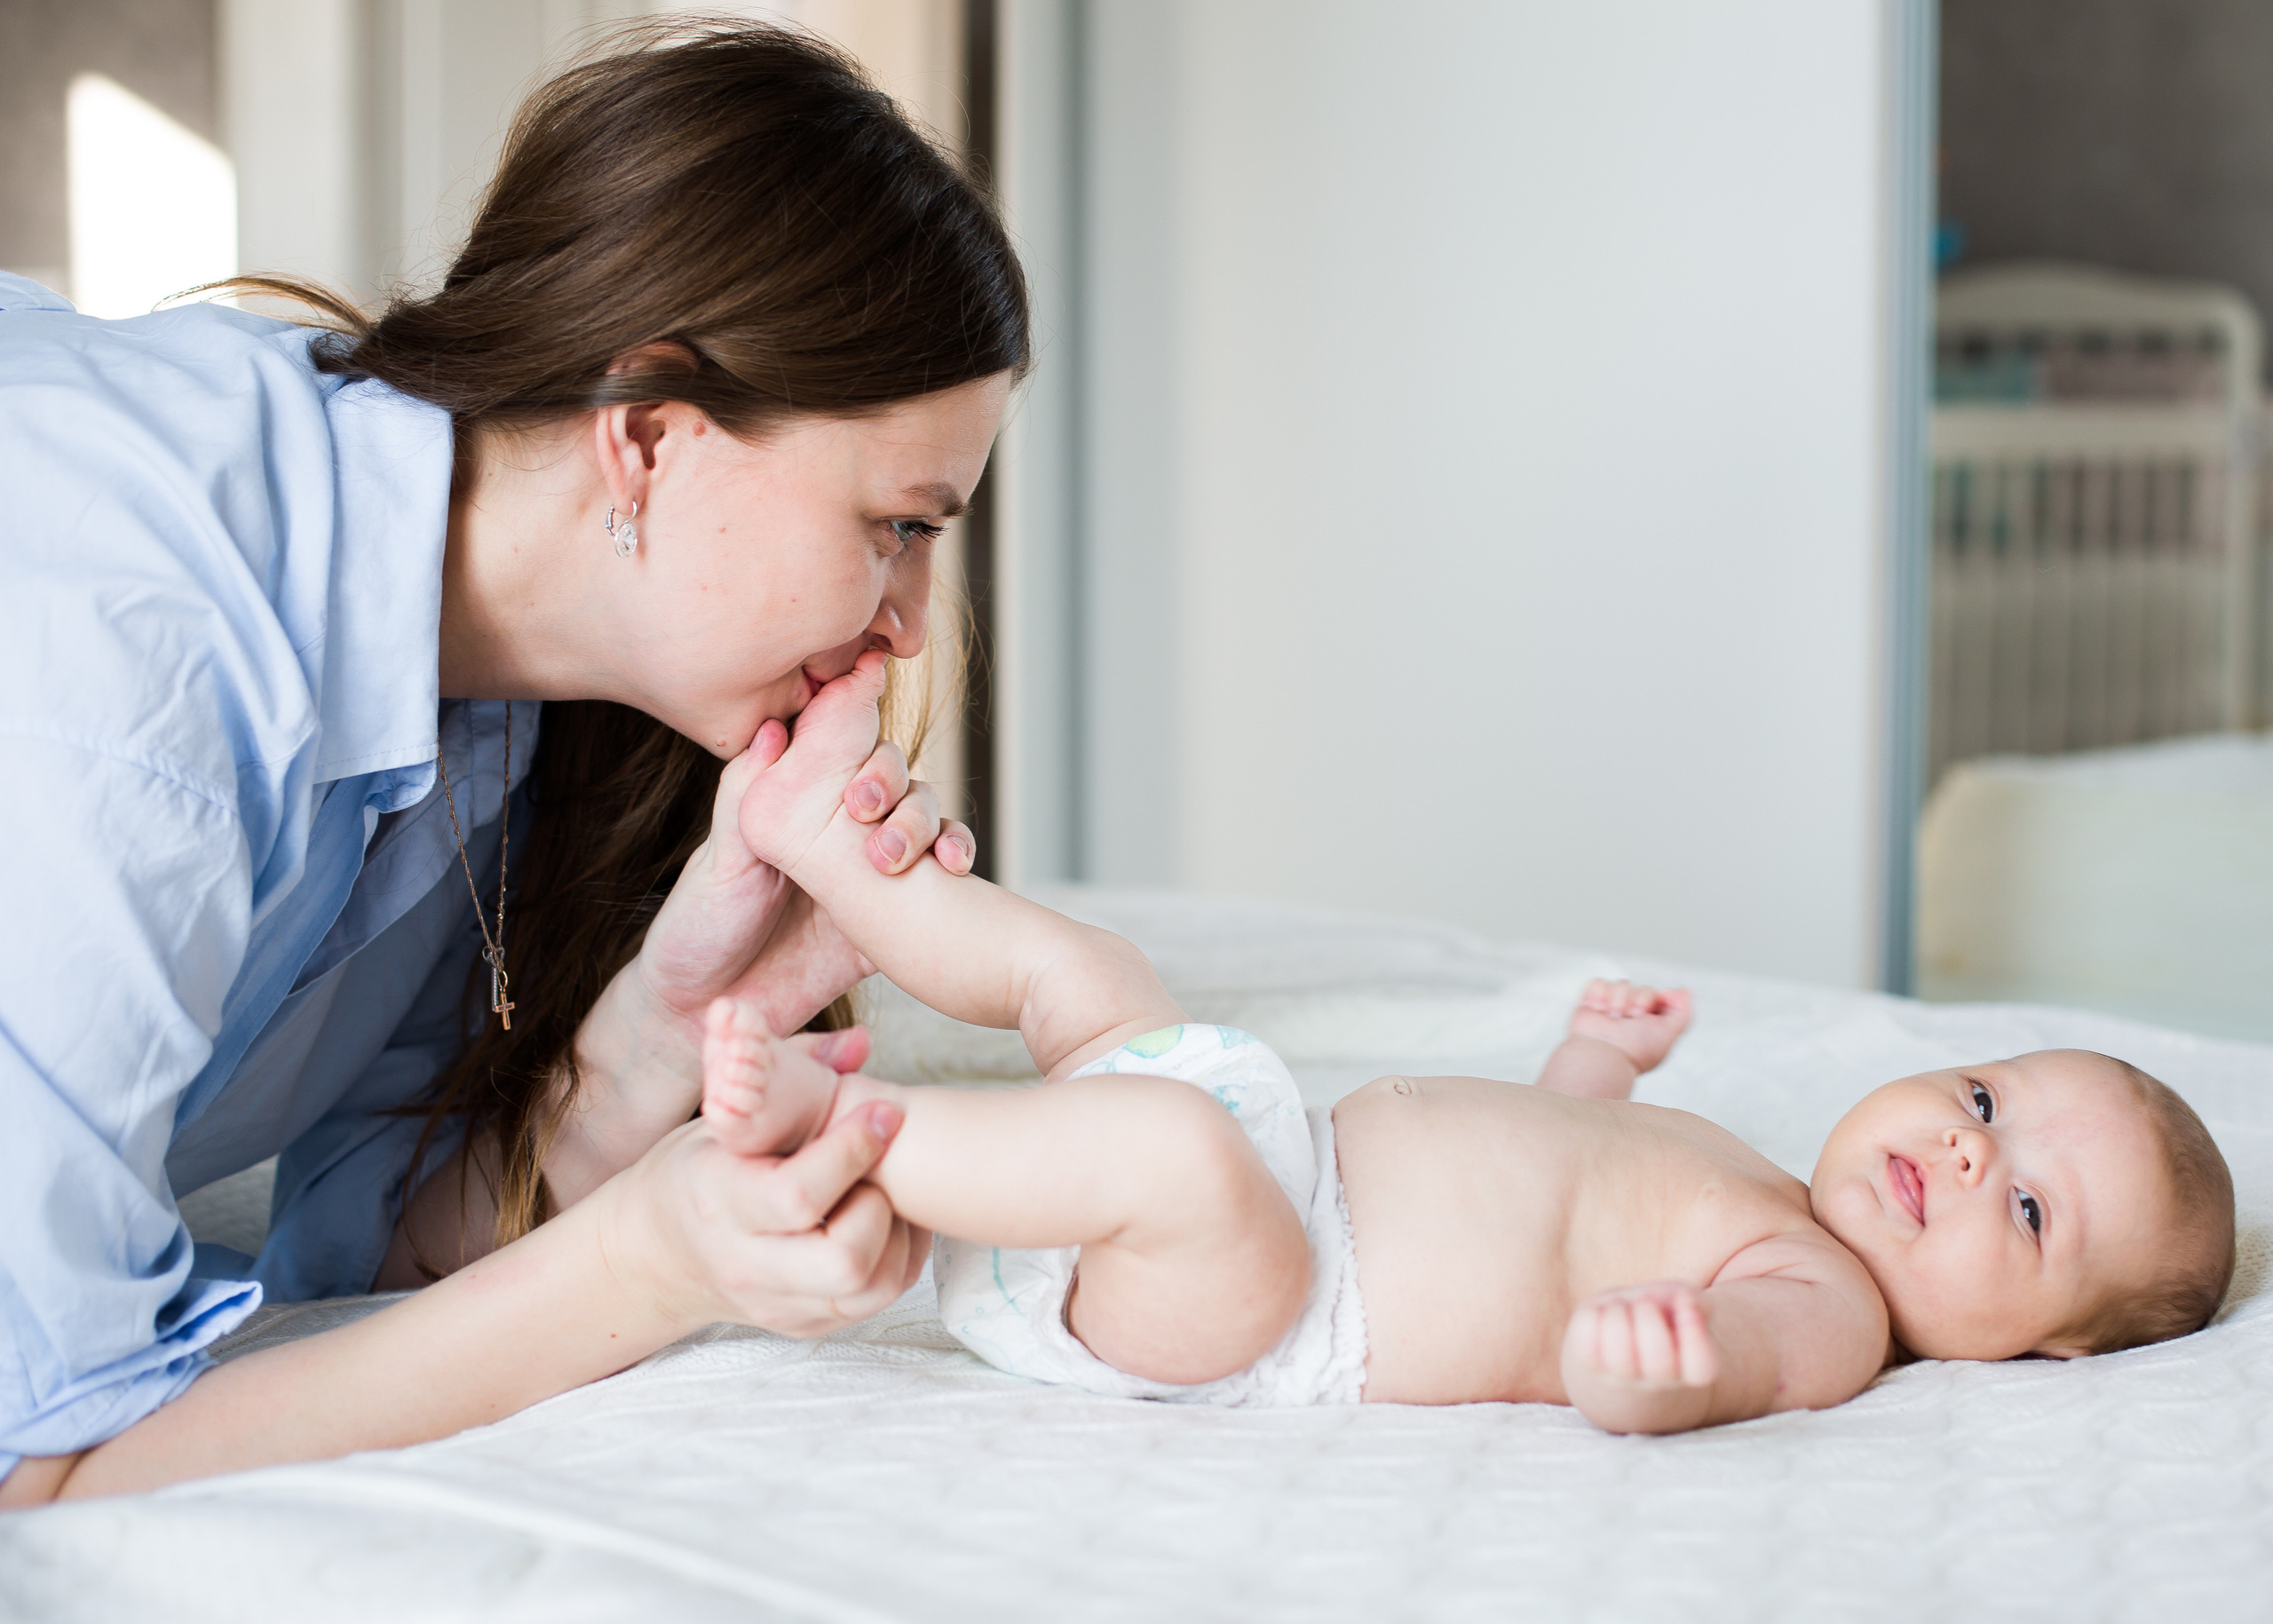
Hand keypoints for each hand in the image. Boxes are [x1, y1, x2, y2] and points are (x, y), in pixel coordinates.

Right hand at [607, 1090, 931, 1339]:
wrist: (657, 1255)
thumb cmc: (701, 1169)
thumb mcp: (725, 1113)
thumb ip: (791, 1068)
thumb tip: (860, 1043)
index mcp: (719, 1202)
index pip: (795, 1196)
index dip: (851, 1151)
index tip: (884, 1111)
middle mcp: (747, 1265)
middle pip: (841, 1261)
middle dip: (879, 1206)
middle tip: (881, 1166)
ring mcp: (778, 1304)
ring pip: (868, 1289)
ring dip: (897, 1233)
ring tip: (887, 1189)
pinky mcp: (804, 1324)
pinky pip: (876, 1300)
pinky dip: (899, 1256)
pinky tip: (889, 1216)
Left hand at [1561, 1282, 1720, 1433]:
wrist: (1615, 1352)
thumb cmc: (1656, 1325)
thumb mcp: (1678, 1308)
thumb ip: (1689, 1300)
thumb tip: (1685, 1299)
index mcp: (1686, 1371)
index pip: (1701, 1369)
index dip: (1696, 1338)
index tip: (1687, 1310)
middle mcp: (1654, 1382)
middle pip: (1659, 1359)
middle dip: (1650, 1317)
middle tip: (1645, 1303)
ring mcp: (1619, 1377)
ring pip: (1618, 1349)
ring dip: (1620, 1313)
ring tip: (1621, 1308)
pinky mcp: (1586, 1362)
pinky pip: (1586, 1335)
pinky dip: (1593, 1314)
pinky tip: (1600, 1315)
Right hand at [1567, 980, 1691, 1073]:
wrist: (1604, 1053)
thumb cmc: (1635, 1049)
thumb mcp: (1669, 1033)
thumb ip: (1683, 1011)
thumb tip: (1683, 990)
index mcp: (1651, 1022)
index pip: (1659, 995)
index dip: (1655, 1000)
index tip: (1648, 1014)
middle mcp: (1632, 1014)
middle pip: (1641, 988)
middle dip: (1637, 1001)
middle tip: (1629, 1019)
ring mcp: (1611, 1007)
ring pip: (1621, 984)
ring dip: (1618, 1000)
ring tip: (1612, 1018)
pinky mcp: (1591, 1002)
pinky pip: (1599, 982)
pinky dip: (1599, 995)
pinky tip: (1599, 1011)